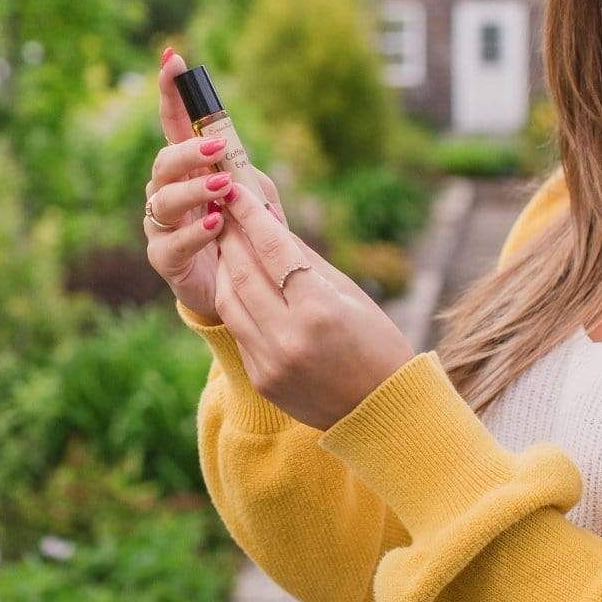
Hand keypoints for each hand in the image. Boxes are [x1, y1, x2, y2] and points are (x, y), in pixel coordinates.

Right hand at [145, 49, 288, 322]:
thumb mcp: (255, 197)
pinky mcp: (164, 258)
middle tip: (218, 150)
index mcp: (190, 169)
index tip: (173, 58)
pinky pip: (171, 241)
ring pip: (164, 198)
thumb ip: (245, 172)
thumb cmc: (247, 233)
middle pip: (165, 161)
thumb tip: (234, 152)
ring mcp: (162, 224)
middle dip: (189, 151)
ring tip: (222, 190)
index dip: (171, 91)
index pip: (175, 124)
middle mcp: (168, 191)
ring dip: (195, 190)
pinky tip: (215, 224)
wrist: (245, 289)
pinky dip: (194, 231)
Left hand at [213, 181, 415, 430]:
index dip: (251, 216)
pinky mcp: (261, 378)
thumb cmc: (377, 342)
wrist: (381, 411)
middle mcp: (289, 336)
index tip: (236, 191)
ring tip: (225, 242)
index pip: (274, 250)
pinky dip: (236, 301)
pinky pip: (239, 329)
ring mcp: (270, 361)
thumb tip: (272, 226)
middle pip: (244, 272)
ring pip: (230, 301)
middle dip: (229, 235)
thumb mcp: (350, 295)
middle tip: (220, 208)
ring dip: (225, 267)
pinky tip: (237, 281)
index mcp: (319, 309)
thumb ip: (307, 262)